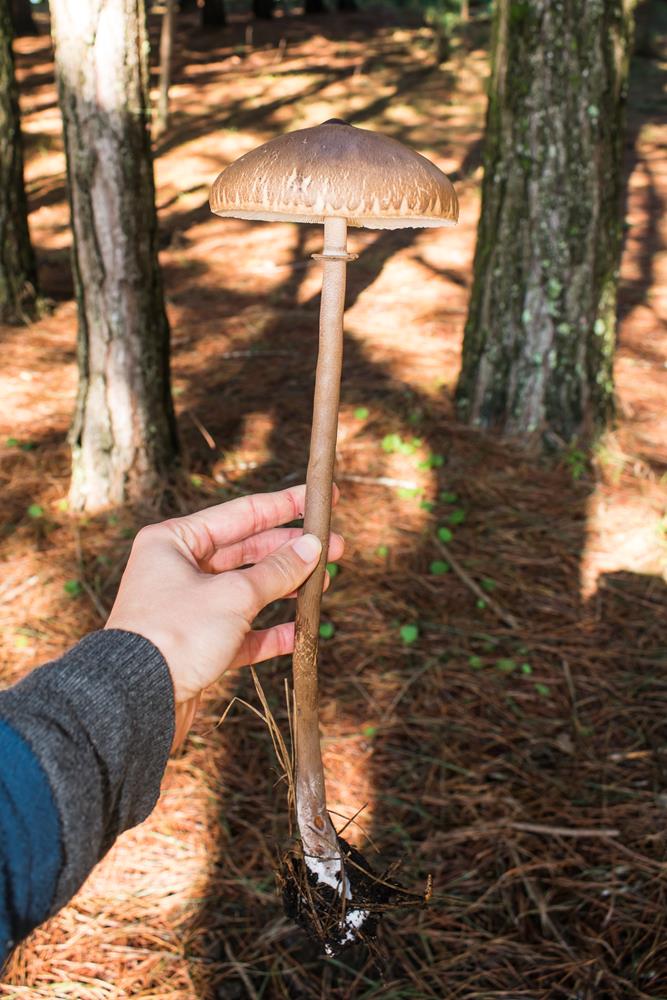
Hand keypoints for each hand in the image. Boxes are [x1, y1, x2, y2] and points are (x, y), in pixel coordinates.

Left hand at [105, 485, 342, 747]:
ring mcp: (187, 608)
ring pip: (247, 591)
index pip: (241, 514)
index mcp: (174, 541)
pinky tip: (300, 632)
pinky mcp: (196, 645)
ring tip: (325, 583)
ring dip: (285, 588)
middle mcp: (178, 570)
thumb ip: (277, 570)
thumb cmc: (175, 633)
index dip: (286, 505)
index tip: (321, 498)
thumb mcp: (234, 595)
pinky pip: (241, 631)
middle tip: (335, 546)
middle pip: (246, 551)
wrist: (135, 701)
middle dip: (292, 550)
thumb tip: (312, 547)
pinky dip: (270, 631)